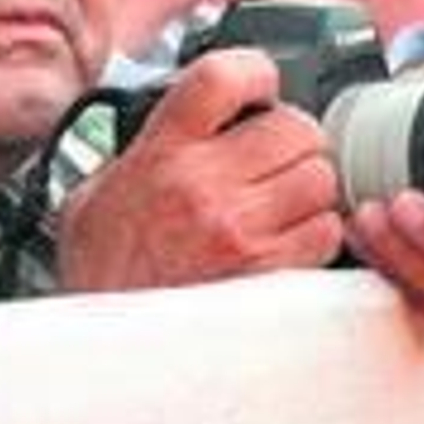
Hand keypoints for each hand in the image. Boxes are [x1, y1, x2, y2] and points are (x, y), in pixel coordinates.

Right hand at [58, 48, 344, 290]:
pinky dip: (316, 236)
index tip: (261, 87)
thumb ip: (146, 146)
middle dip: (295, 140)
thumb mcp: (98, 191)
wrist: (103, 350)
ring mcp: (239, 230)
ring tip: (282, 204)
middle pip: (296, 128)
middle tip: (278, 158)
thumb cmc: (103, 272)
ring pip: (320, 180)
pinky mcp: (266, 275)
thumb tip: (191, 114)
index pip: (227, 76)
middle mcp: (202, 184)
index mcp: (161, 151)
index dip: (256, 73)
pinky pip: (325, 234)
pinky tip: (287, 243)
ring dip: (310, 189)